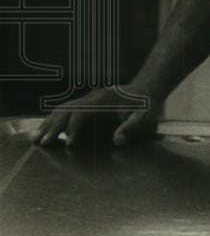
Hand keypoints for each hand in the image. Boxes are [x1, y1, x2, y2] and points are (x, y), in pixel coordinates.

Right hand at [32, 86, 159, 147]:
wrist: (147, 90)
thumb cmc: (146, 106)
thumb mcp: (145, 118)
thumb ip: (133, 128)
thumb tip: (118, 141)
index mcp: (104, 100)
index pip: (83, 111)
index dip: (75, 127)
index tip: (70, 144)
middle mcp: (92, 97)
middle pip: (67, 109)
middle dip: (53, 126)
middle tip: (42, 143)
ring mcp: (88, 100)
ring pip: (63, 109)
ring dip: (49, 123)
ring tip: (36, 139)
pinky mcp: (86, 106)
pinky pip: (66, 112)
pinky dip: (54, 121)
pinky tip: (45, 132)